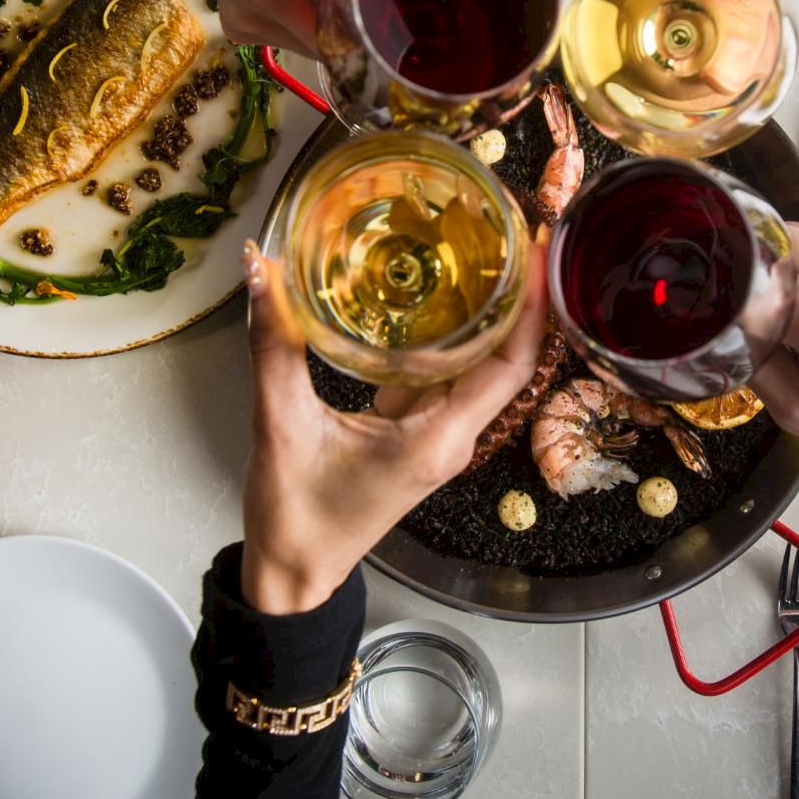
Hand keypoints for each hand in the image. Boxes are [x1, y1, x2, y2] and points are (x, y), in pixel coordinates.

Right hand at [123, 0, 391, 55]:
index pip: (366, 19)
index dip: (395, 28)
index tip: (416, 30)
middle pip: (341, 44)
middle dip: (367, 34)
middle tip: (384, 8)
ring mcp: (246, 7)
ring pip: (314, 49)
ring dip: (334, 31)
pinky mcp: (233, 18)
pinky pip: (285, 40)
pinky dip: (303, 25)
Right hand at [237, 237, 548, 613]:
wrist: (292, 571)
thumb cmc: (295, 516)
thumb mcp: (280, 424)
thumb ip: (272, 344)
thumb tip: (260, 268)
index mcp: (437, 439)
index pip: (512, 365)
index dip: (533, 305)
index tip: (538, 248)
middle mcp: (451, 436)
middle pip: (506, 357)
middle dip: (516, 293)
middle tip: (508, 226)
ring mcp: (437, 436)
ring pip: (476, 364)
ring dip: (484, 312)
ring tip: (480, 246)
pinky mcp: (417, 434)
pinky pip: (444, 376)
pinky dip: (445, 336)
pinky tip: (432, 296)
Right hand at [751, 225, 798, 554]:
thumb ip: (758, 368)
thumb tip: (724, 334)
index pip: (750, 286)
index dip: (724, 307)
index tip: (714, 328)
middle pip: (767, 243)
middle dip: (746, 280)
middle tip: (749, 326)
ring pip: (792, 236)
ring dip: (773, 272)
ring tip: (787, 324)